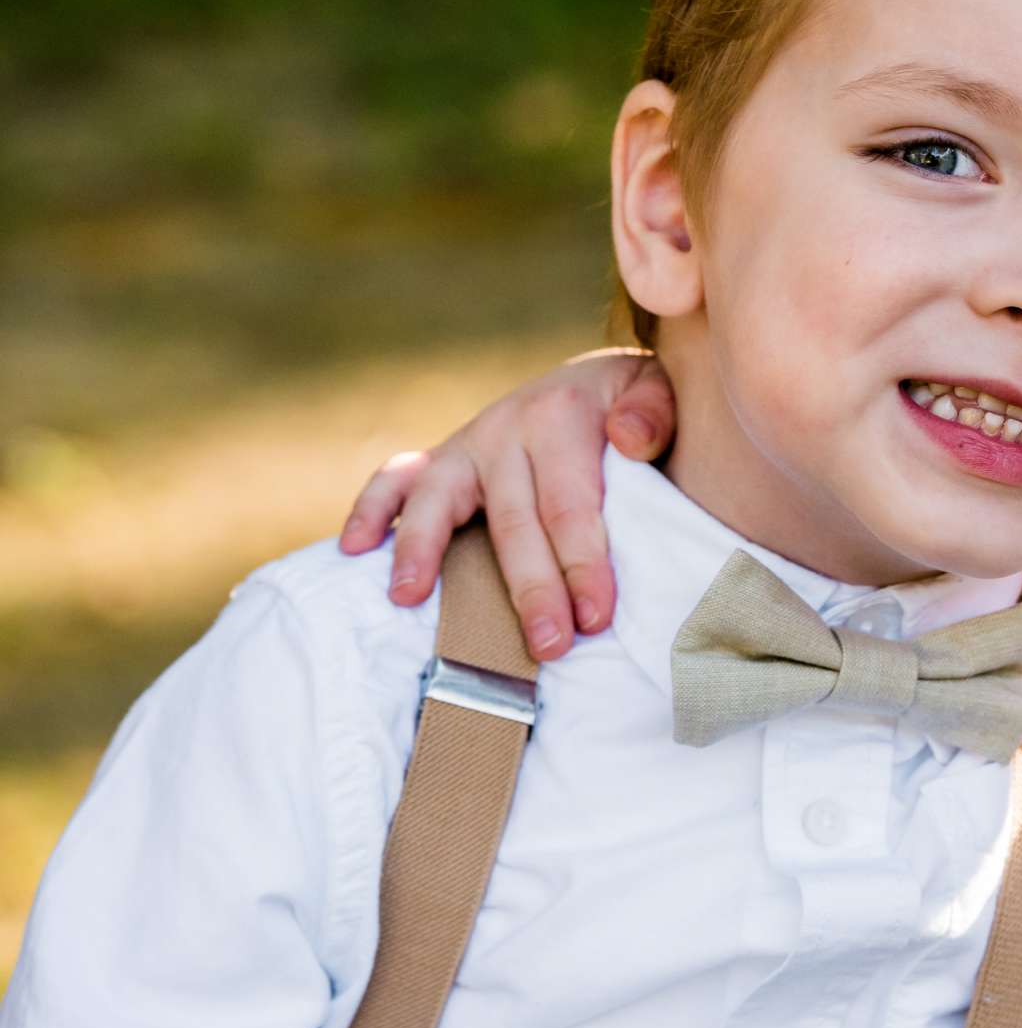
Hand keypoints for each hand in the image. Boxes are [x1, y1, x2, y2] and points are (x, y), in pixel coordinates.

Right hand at [340, 348, 680, 658]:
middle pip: (513, 521)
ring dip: (423, 551)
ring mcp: (467, 444)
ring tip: (408, 598)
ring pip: (438, 501)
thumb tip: (627, 438)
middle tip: (548, 645)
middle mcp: (506, 427)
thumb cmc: (635, 404)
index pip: (571, 505)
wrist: (596, 382)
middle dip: (530, 589)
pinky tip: (354, 550)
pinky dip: (370, 510)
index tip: (596, 618)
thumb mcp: (661, 390)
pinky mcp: (442, 459)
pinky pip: (395, 479)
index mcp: (562, 416)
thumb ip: (654, 412)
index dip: (583, 564)